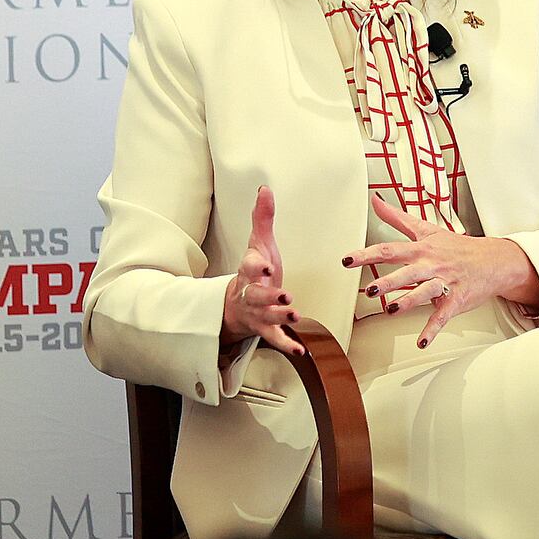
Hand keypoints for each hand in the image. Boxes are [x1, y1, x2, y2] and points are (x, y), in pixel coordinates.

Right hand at [222, 184, 303, 359]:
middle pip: (257, 294)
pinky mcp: (266, 328)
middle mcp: (252, 292)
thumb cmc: (255, 271)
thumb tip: (265, 189)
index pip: (250, 266)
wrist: (237, 303)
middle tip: (284, 294)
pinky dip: (286, 344)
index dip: (258, 267)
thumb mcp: (259, 244)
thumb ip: (262, 218)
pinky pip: (275, 338)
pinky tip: (300, 349)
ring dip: (280, 315)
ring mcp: (258, 312)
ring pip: (266, 316)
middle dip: (269, 295)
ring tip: (295, 314)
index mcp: (250, 270)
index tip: (267, 266)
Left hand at [345, 199, 538, 348]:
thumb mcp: (427, 230)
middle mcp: (431, 265)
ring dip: (408, 301)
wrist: (493, 260)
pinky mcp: (456, 300)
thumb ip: (397, 218)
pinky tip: (422, 342)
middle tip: (369, 290)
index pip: (390, 250)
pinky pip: (442, 316)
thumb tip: (375, 201)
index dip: (367, 255)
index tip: (347, 260)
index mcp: (421, 249)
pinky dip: (432, 329)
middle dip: (387, 282)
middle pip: (406, 273)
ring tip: (391, 310)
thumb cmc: (457, 247)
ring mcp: (444, 283)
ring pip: (425, 292)